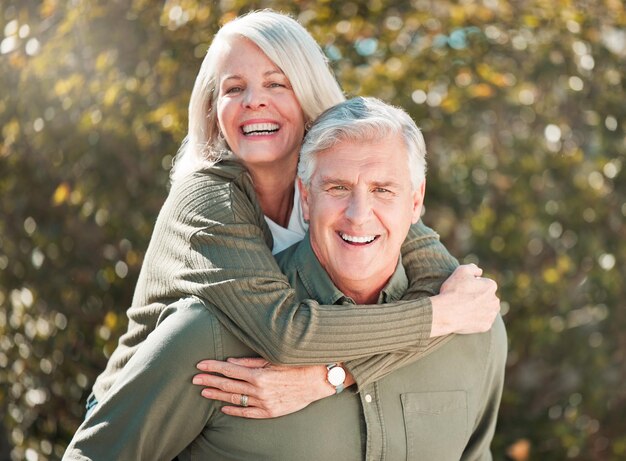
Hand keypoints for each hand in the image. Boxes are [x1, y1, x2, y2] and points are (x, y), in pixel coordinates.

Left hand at [192, 358, 341, 418]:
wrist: (318, 381)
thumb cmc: (297, 364)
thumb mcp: (273, 358)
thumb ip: (250, 361)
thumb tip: (230, 361)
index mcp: (259, 373)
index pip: (229, 369)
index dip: (213, 366)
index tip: (199, 365)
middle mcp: (259, 389)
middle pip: (228, 384)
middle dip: (209, 380)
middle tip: (194, 378)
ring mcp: (263, 402)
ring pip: (234, 399)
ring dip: (218, 394)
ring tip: (204, 391)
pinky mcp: (270, 412)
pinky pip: (247, 412)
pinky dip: (234, 410)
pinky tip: (223, 407)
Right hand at [430, 263, 499, 336]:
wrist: (446, 313)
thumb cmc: (453, 291)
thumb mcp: (461, 271)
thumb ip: (473, 268)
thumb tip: (480, 272)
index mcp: (491, 286)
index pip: (484, 284)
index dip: (472, 285)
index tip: (462, 288)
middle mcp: (495, 300)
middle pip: (487, 297)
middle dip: (478, 297)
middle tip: (463, 299)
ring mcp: (491, 314)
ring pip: (487, 309)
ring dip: (479, 308)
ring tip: (465, 308)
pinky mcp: (486, 326)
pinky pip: (482, 321)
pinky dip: (476, 319)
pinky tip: (466, 316)